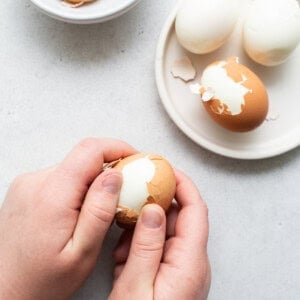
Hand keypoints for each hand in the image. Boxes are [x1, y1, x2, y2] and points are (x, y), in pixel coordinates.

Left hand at [0, 138, 135, 299]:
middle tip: (126, 189)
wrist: (4, 288)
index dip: (118, 148)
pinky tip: (81, 209)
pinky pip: (62, 176)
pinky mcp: (27, 188)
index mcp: (52, 195)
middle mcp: (36, 182)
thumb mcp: (82, 253)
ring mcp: (28, 183)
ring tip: (101, 206)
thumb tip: (116, 176)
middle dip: (110, 167)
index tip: (135, 159)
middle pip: (83, 157)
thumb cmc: (42, 280)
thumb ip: (100, 211)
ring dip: (93, 179)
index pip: (90, 150)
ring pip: (74, 167)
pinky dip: (78, 185)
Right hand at [110, 170, 210, 299]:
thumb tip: (153, 209)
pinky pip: (159, 246)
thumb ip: (146, 246)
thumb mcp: (135, 287)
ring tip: (122, 245)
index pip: (195, 209)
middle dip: (152, 207)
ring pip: (165, 231)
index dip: (182, 184)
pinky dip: (141, 244)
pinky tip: (125, 258)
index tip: (164, 169)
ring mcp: (183, 268)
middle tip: (130, 200)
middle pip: (178, 217)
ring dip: (142, 230)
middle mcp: (192, 262)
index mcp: (190, 262)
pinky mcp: (173, 273)